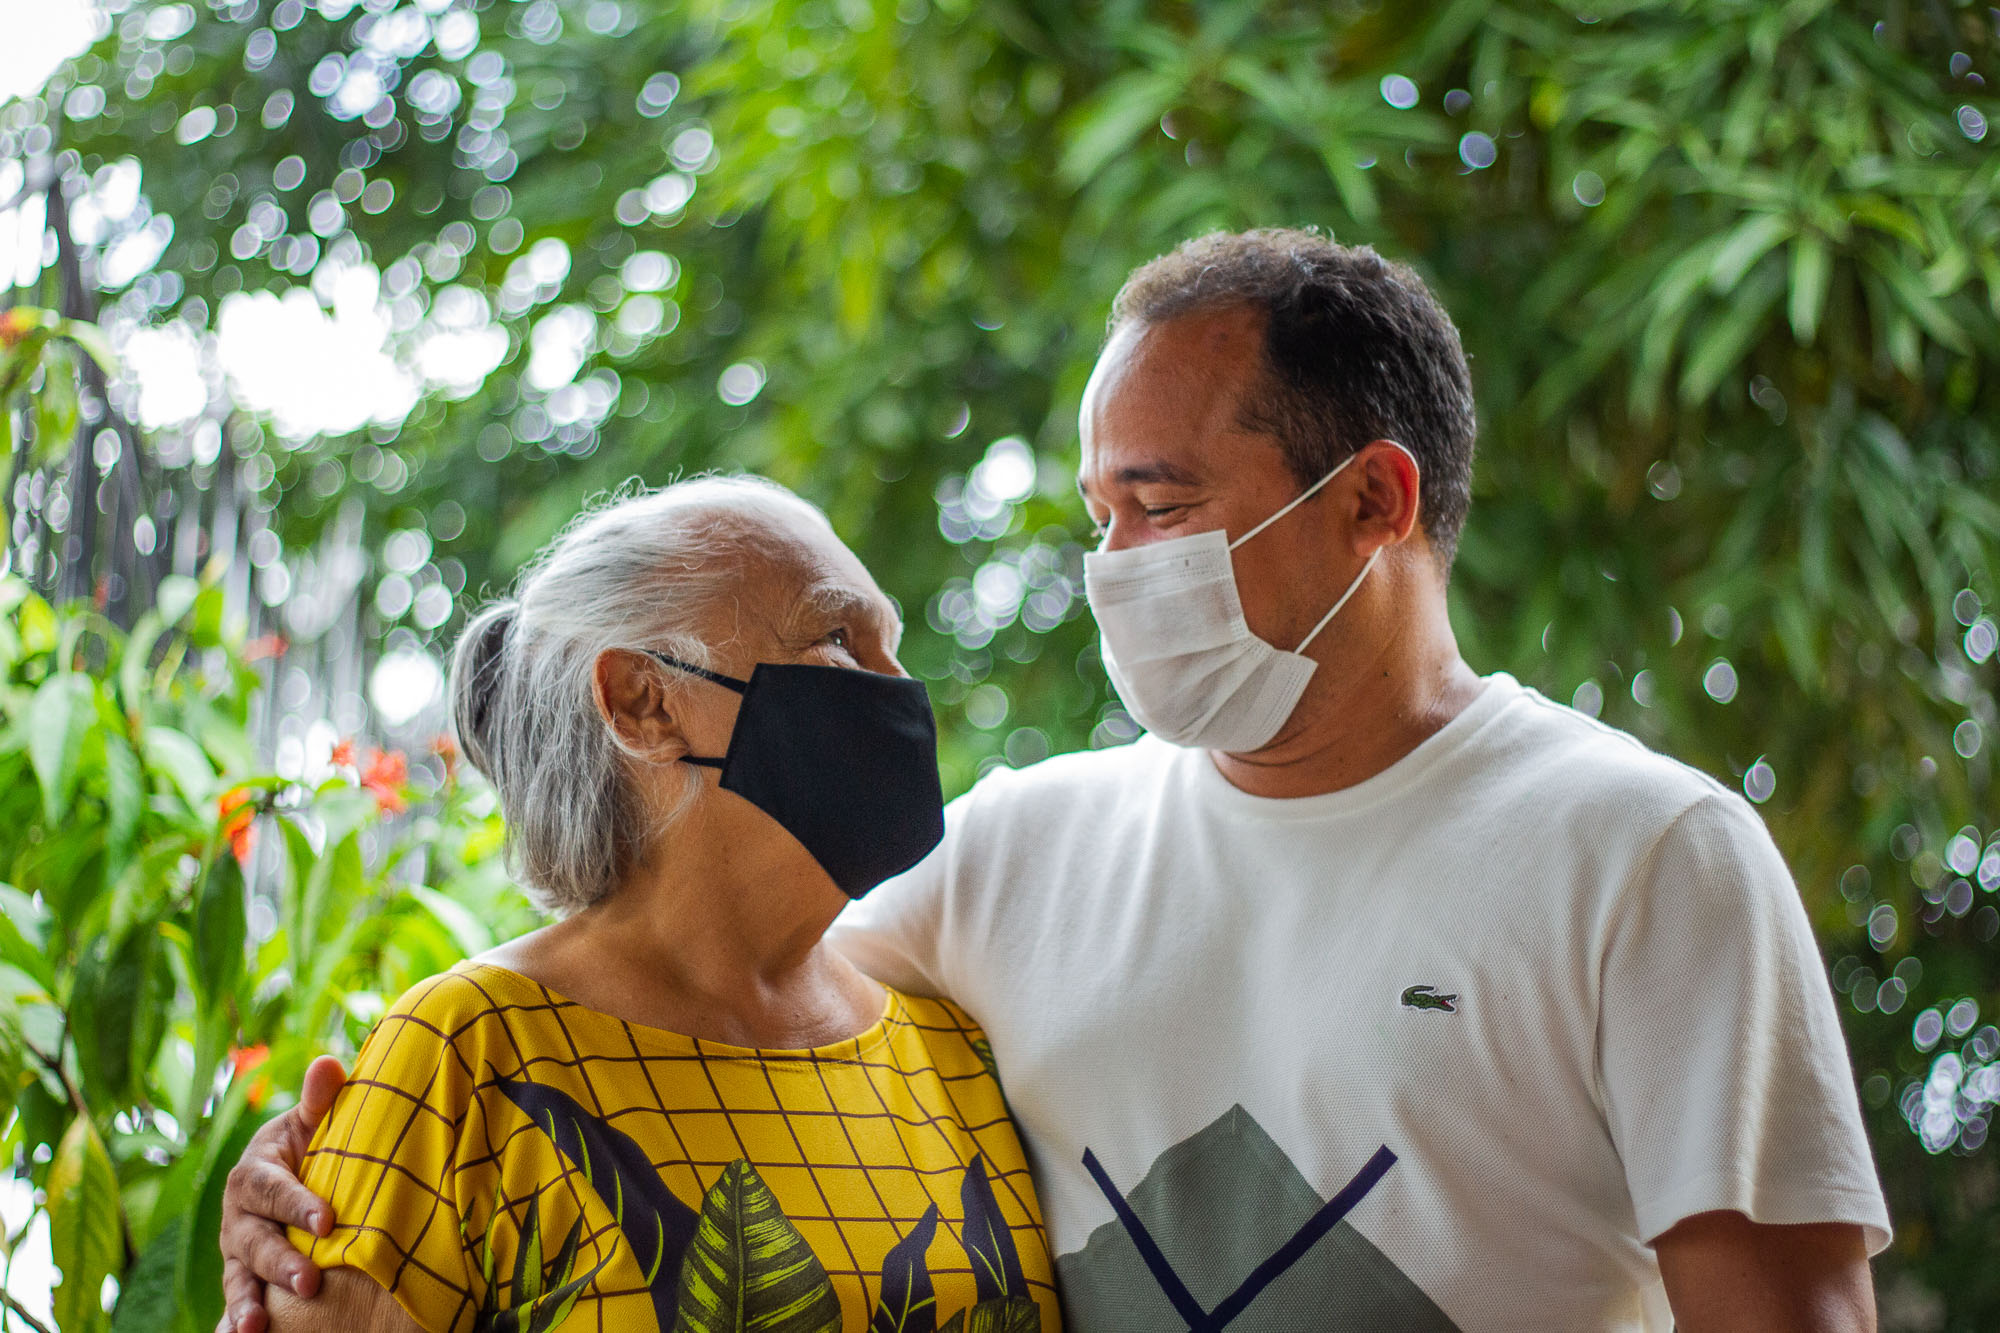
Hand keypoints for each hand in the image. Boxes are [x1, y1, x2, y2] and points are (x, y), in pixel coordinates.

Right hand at [217, 1056, 347, 1332]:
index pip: (273, 1189)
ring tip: (256, 1327)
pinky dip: (231, 1323)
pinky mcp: (243, 1278)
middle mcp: (238, 1216)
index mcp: (255, 1173)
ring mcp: (237, 1251)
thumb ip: (320, 1099)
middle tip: (310, 1282)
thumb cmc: (310, 1145)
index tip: (328, 1221)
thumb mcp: (313, 1122)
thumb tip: (329, 1062)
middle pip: (255, 1241)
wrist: (292, 1173)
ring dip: (245, 1304)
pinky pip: (235, 1301)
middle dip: (281, 1262)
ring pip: (239, 1278)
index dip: (298, 1204)